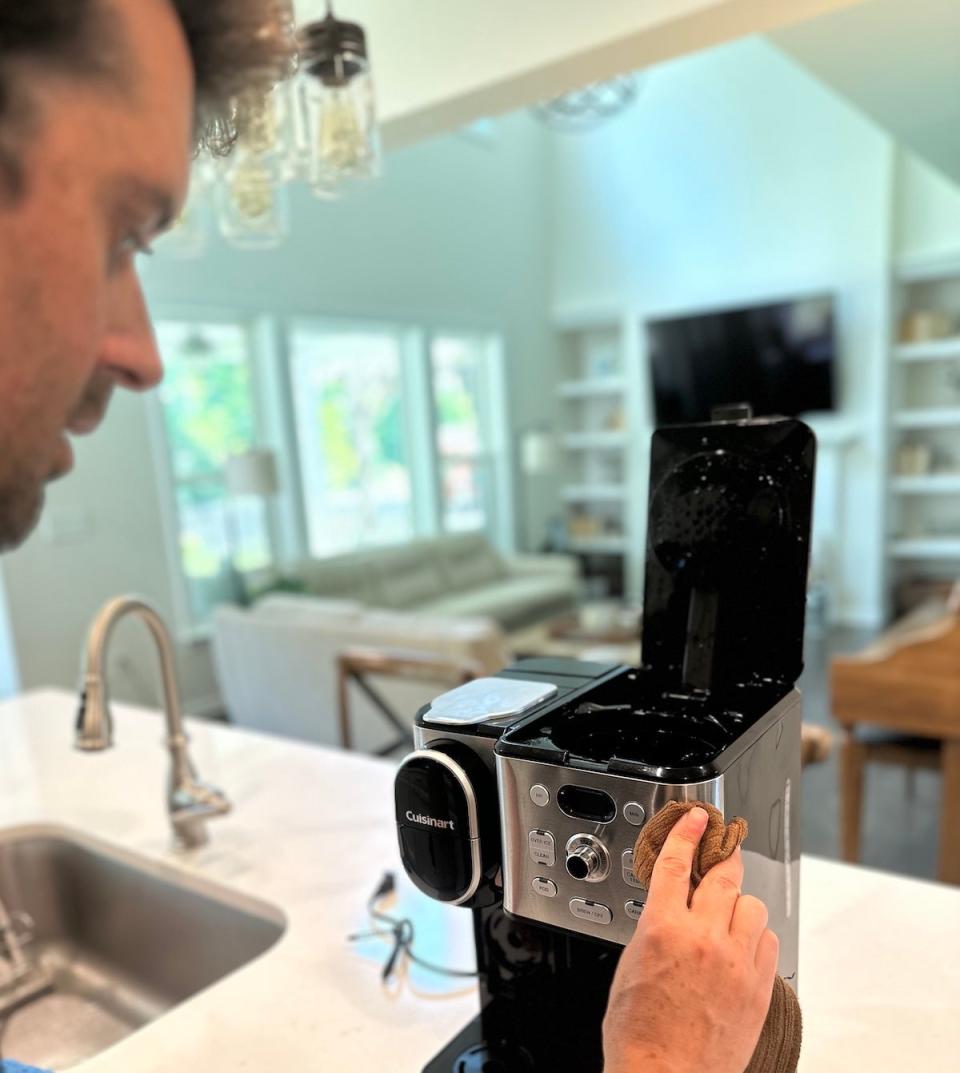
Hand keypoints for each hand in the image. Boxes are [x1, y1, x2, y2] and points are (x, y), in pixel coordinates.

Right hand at [602, 806, 778, 1072]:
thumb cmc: (639, 1034)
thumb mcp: (629, 966)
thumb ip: (653, 930)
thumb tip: (667, 913)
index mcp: (662, 929)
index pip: (675, 863)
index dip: (686, 833)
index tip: (696, 818)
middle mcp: (703, 938)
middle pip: (723, 875)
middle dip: (723, 856)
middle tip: (723, 849)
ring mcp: (735, 962)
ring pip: (751, 905)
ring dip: (739, 902)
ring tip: (729, 912)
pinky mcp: (758, 987)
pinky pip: (766, 941)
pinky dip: (755, 935)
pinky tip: (743, 944)